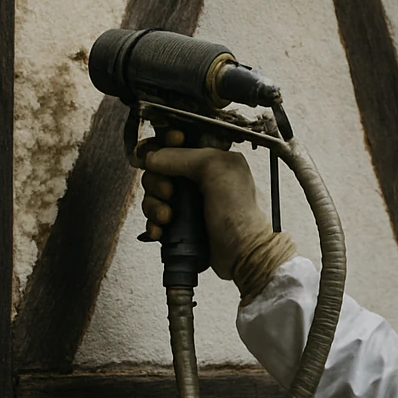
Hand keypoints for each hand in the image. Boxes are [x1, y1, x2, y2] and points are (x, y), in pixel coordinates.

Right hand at [138, 138, 295, 300]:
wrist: (244, 254)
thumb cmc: (242, 214)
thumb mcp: (217, 170)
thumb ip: (183, 156)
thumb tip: (153, 157)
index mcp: (212, 158)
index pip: (176, 142)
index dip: (164, 146)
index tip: (164, 157)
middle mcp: (200, 178)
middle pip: (158, 170)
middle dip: (157, 181)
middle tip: (170, 193)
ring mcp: (190, 201)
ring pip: (154, 194)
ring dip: (154, 205)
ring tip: (168, 217)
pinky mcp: (182, 222)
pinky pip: (155, 217)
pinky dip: (154, 223)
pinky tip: (162, 229)